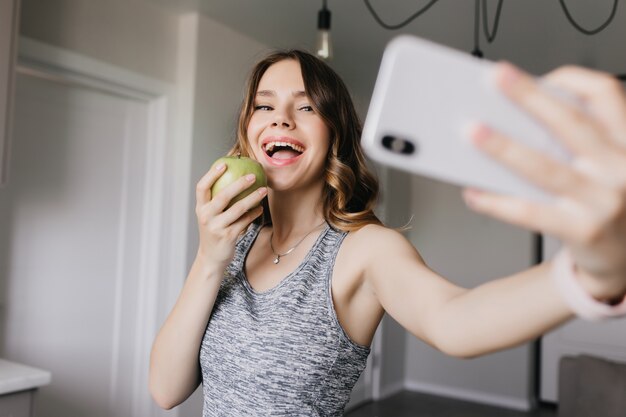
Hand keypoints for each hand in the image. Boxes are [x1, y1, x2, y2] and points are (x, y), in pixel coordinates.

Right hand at [194, 163, 266, 268]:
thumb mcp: (210, 215)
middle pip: (223, 196)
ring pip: (237, 209)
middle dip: (239, 184)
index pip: (202, 188)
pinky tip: (260, 208)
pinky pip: (245, 221)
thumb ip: (216, 199)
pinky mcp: (228, 236)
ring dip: (253, 198)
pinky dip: (254, 213)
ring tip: (264, 190)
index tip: (224, 164)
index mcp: (200, 208)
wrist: (211, 257)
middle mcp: (205, 216)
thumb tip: (233, 175)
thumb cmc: (214, 230)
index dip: (212, 174)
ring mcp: (216, 227)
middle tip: (253, 176)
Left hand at [463, 63, 625, 300]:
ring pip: (544, 167)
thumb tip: (517, 120)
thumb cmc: (611, 204)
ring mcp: (603, 202)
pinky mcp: (583, 231)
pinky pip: (529, 212)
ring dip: (503, 147)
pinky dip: (497, 202)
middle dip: (528, 97)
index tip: (542, 75)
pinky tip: (473, 193)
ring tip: (472, 132)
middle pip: (569, 123)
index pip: (606, 95)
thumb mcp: (611, 164)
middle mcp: (622, 169)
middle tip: (495, 78)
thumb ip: (581, 140)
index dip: (573, 80)